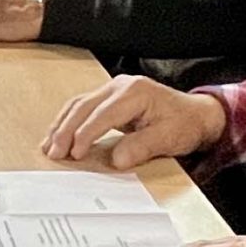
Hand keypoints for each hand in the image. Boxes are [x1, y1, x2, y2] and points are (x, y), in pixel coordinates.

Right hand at [42, 76, 224, 167]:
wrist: (196, 115)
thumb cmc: (185, 124)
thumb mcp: (170, 138)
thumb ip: (143, 147)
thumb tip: (116, 160)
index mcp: (135, 92)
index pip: (102, 114)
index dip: (85, 134)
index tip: (75, 154)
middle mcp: (120, 86)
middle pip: (83, 106)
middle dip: (65, 130)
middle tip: (53, 153)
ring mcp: (112, 89)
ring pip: (78, 104)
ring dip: (61, 125)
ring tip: (49, 146)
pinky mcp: (109, 98)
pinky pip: (82, 106)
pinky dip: (67, 121)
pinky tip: (58, 135)